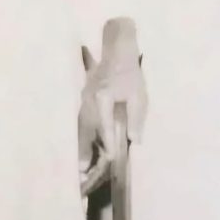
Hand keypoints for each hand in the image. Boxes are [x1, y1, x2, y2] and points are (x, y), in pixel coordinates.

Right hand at [77, 58, 146, 195]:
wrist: (117, 51)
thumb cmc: (130, 73)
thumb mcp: (139, 95)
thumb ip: (136, 118)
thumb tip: (135, 139)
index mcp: (103, 97)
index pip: (104, 124)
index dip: (108, 141)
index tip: (111, 157)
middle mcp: (89, 99)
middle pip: (86, 127)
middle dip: (85, 147)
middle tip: (84, 168)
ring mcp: (84, 97)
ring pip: (81, 123)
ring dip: (81, 142)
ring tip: (81, 162)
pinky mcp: (84, 97)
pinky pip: (81, 118)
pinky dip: (82, 132)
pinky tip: (83, 144)